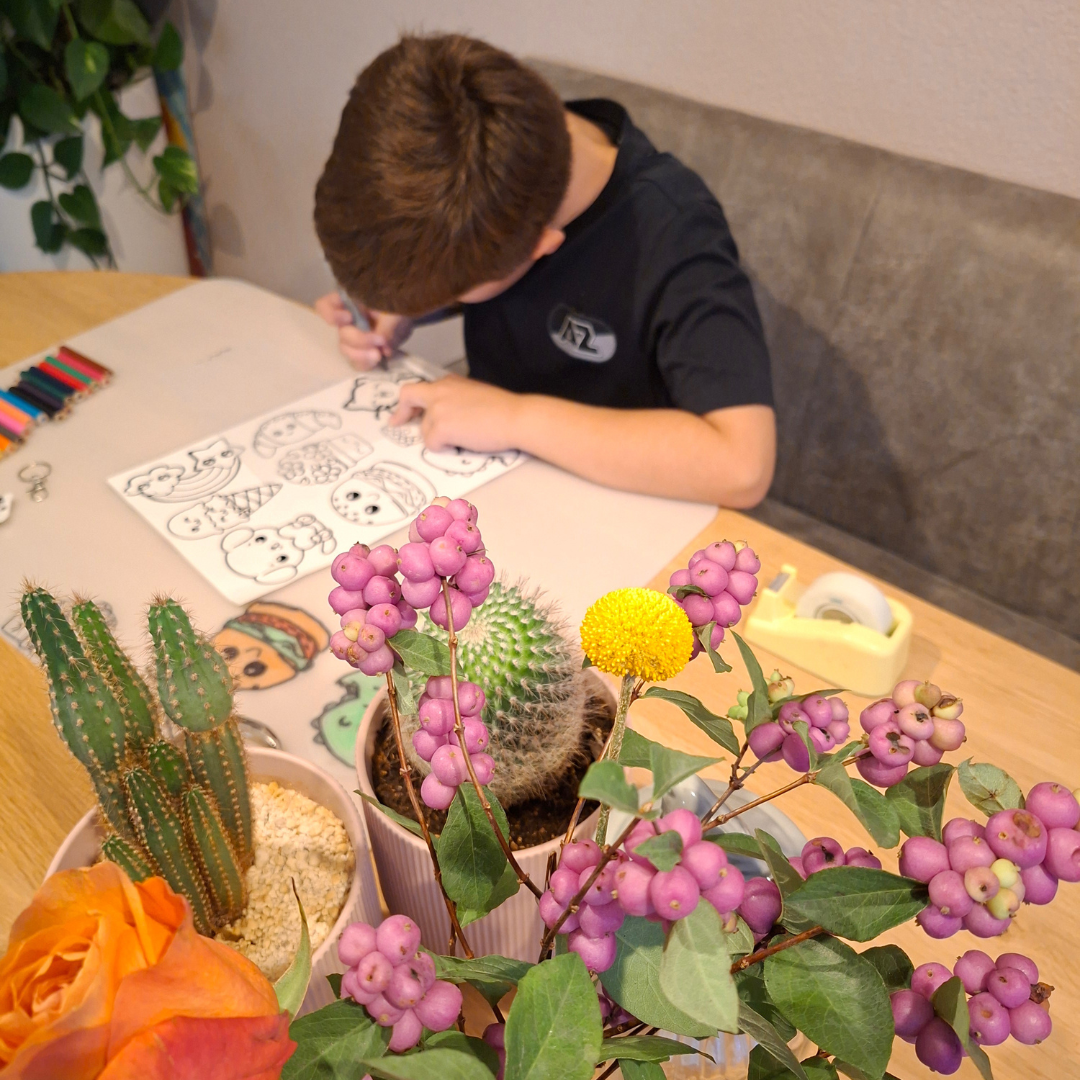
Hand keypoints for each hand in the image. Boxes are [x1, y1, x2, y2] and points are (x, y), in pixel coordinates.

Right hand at [314, 292, 412, 369]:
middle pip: (341, 334)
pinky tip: (378, 360)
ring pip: (346, 350)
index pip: (324, 307)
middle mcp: (346, 322)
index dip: (331, 314)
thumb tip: (383, 347)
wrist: (405, 320)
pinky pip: (356, 362)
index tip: (349, 317)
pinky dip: (366, 363)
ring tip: (379, 354)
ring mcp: (352, 339)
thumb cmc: (397, 308)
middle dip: (359, 340)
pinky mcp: (361, 353)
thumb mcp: (395, 312)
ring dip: (361, 355)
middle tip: (380, 340)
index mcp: (349, 303)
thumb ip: (388, 326)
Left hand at [390, 375, 522, 451]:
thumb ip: (457, 398)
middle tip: (399, 423)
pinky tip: (462, 443)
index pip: (420, 388)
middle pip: (409, 398)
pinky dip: (444, 448)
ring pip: (425, 429)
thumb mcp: (475, 394)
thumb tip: (450, 414)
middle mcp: (439, 390)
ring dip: (438, 437)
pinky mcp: (440, 427)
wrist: (515, 417)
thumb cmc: (503, 409)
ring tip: (462, 437)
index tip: (404, 412)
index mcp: (449, 382)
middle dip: (402, 413)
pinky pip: (432, 443)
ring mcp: (438, 408)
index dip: (409, 401)